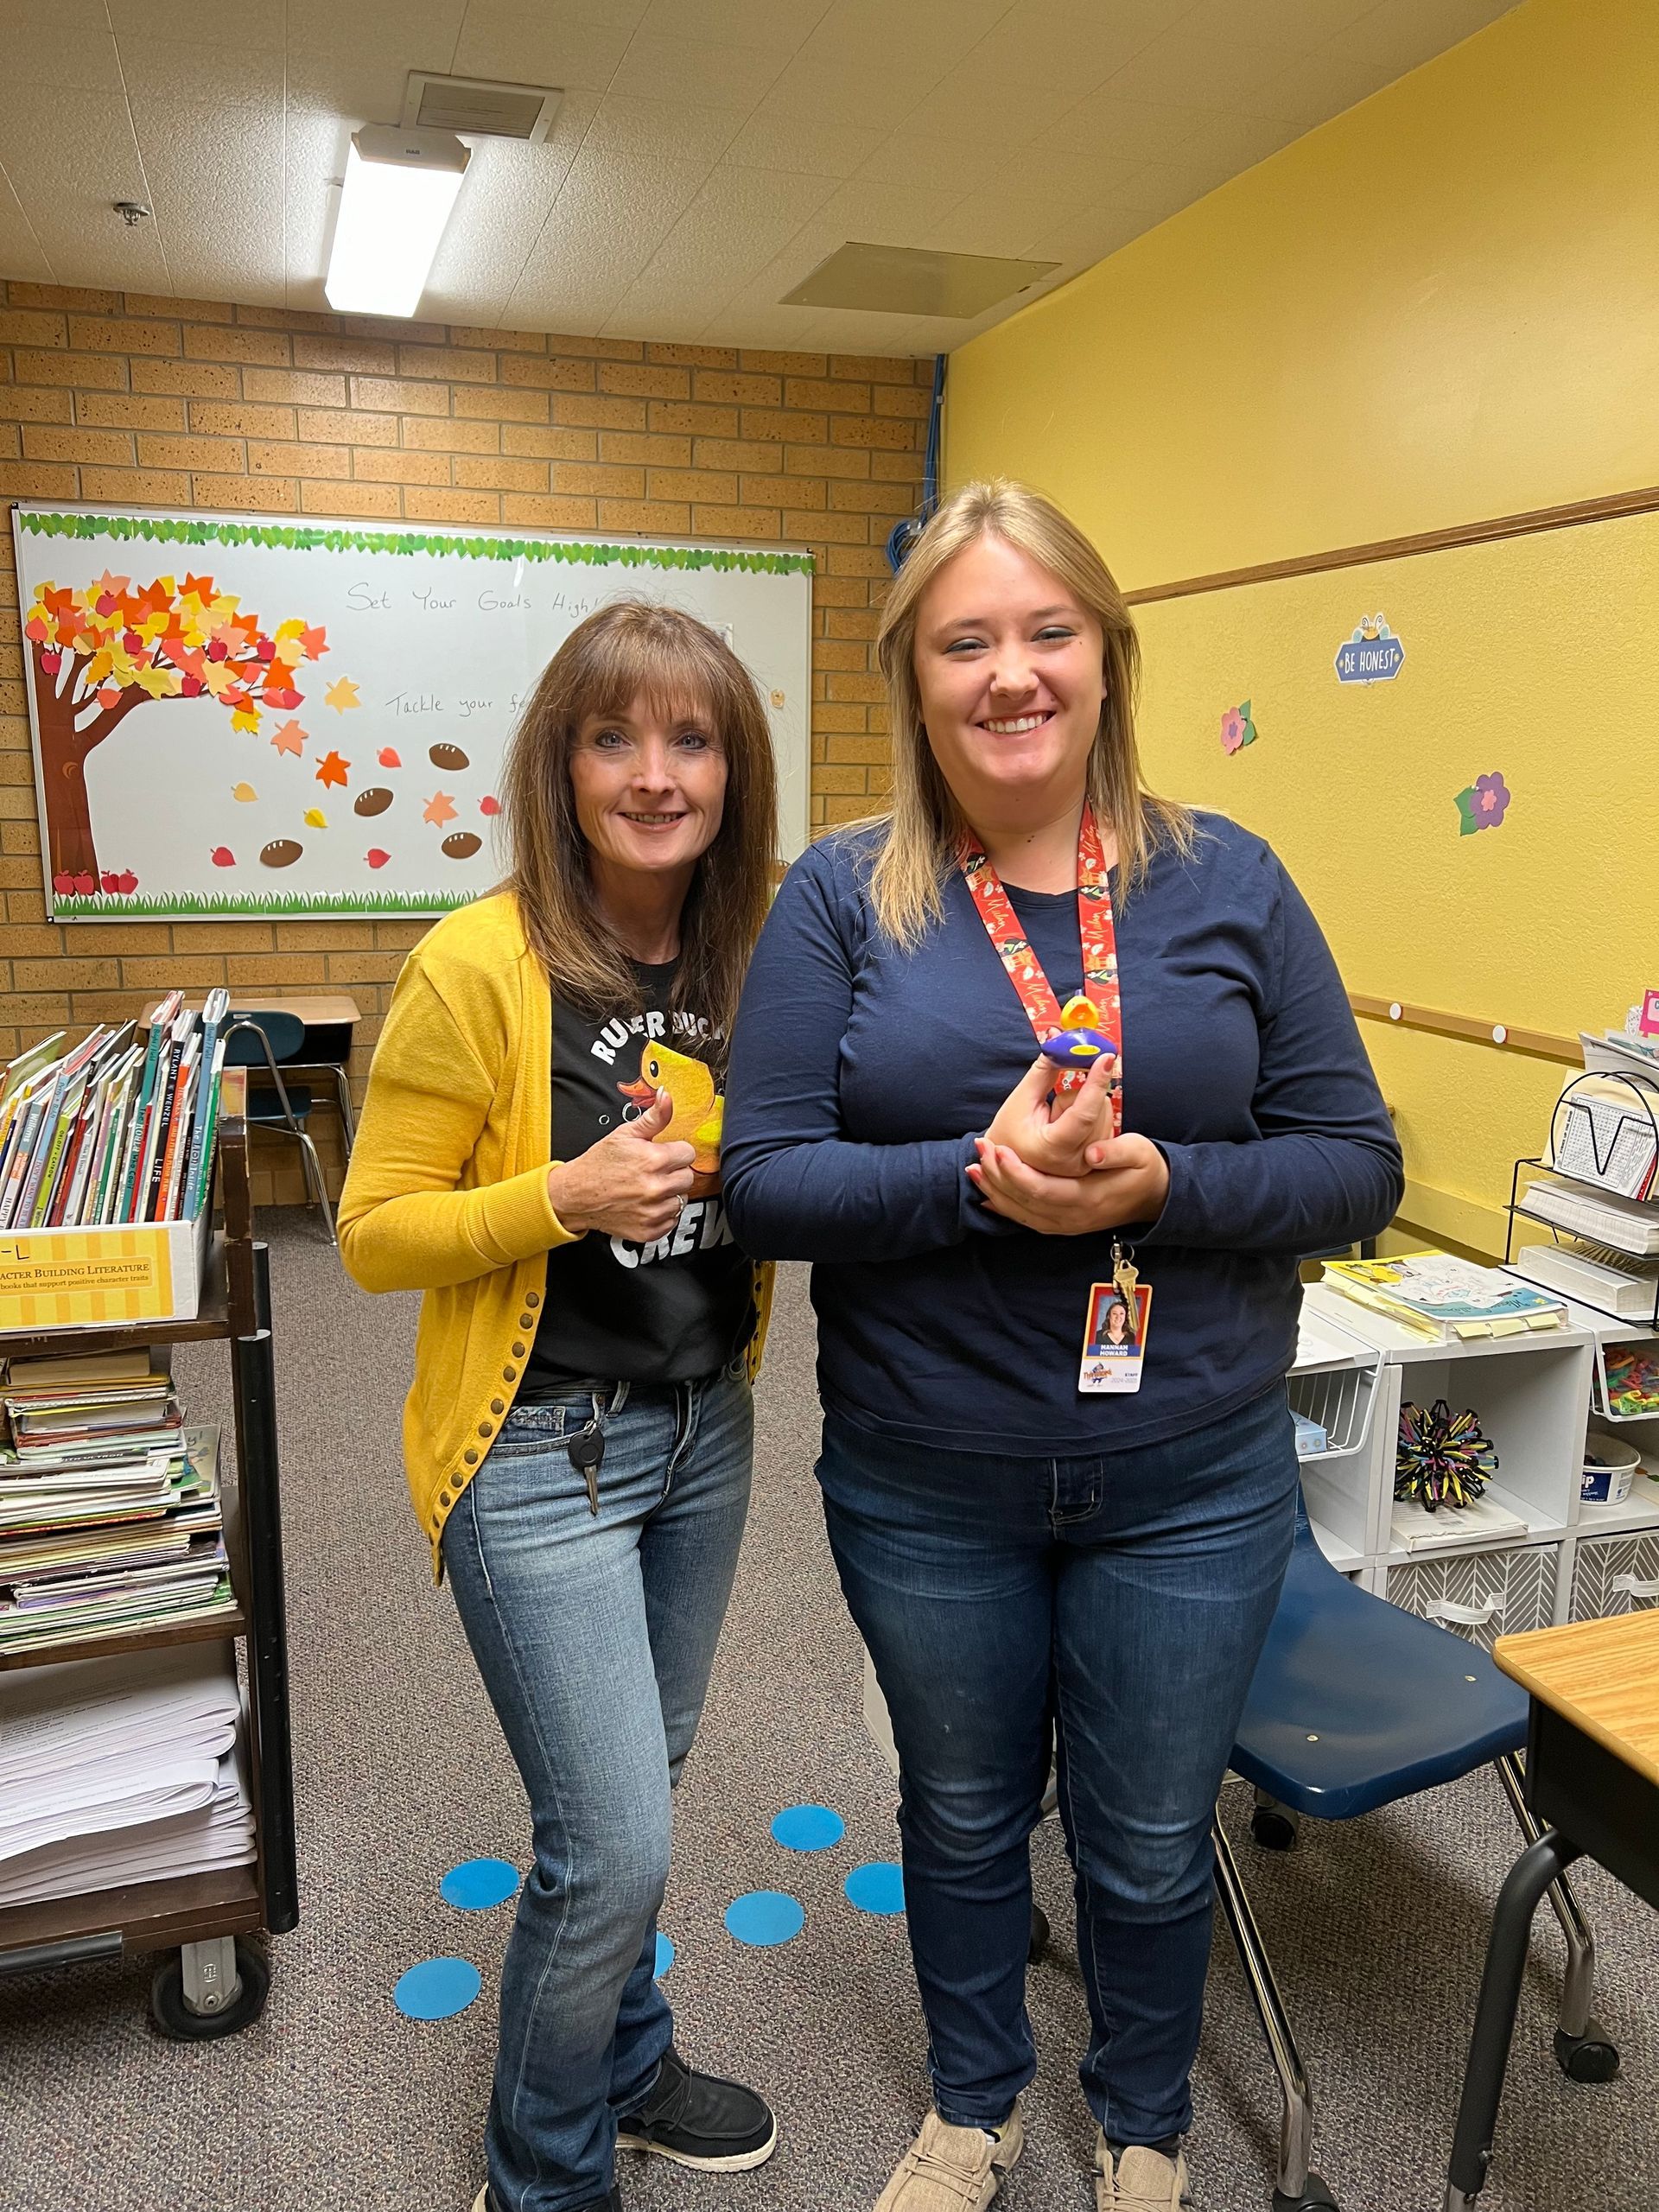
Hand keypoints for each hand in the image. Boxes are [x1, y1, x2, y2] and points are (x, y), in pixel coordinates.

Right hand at [546, 1090, 695, 1241]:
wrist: (576, 1195)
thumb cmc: (599, 1164)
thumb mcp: (625, 1134)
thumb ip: (654, 1117)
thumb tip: (667, 1096)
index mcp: (653, 1160)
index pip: (688, 1153)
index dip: (675, 1151)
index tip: (662, 1154)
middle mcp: (656, 1188)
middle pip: (688, 1177)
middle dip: (673, 1172)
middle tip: (654, 1171)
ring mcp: (653, 1212)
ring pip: (681, 1200)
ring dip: (669, 1194)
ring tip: (648, 1187)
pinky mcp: (649, 1230)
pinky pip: (672, 1220)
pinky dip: (662, 1214)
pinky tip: (646, 1204)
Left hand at [966, 1132, 1169, 1236]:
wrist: (1154, 1197)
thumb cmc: (1145, 1168)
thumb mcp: (1139, 1153)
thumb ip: (1116, 1152)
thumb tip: (1092, 1153)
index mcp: (1088, 1198)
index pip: (1042, 1189)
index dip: (1017, 1172)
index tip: (999, 1149)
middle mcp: (1072, 1217)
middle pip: (1024, 1202)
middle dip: (997, 1177)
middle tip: (979, 1149)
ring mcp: (1065, 1225)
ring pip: (1021, 1213)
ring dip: (994, 1191)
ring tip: (973, 1168)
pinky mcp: (1061, 1224)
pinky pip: (1026, 1219)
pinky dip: (1004, 1207)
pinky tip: (986, 1193)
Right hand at [984, 1051, 1118, 1177]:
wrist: (1006, 1164)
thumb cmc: (1009, 1130)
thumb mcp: (1021, 1098)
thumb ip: (1044, 1069)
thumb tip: (1059, 1038)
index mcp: (1052, 1150)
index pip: (1083, 1114)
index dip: (1096, 1082)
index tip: (1107, 1057)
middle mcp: (1075, 1162)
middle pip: (1097, 1109)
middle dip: (1078, 1095)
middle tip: (1053, 1105)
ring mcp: (1087, 1165)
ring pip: (1105, 1113)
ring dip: (1083, 1105)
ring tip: (1056, 1120)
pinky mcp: (1095, 1161)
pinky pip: (1106, 1122)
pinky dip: (1091, 1114)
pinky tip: (1069, 1125)